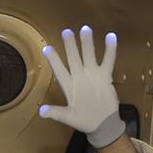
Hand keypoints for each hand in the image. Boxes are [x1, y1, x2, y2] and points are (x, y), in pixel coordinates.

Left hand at [37, 25, 124, 149]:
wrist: (102, 123)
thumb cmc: (83, 120)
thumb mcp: (68, 117)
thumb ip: (56, 113)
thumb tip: (42, 111)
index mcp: (68, 85)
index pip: (59, 70)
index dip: (53, 60)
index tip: (46, 48)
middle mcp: (79, 77)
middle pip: (73, 58)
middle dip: (70, 45)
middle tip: (66, 32)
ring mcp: (92, 75)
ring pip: (89, 55)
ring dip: (87, 43)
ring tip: (85, 29)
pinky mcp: (105, 76)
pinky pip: (108, 61)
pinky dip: (110, 50)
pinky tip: (111, 36)